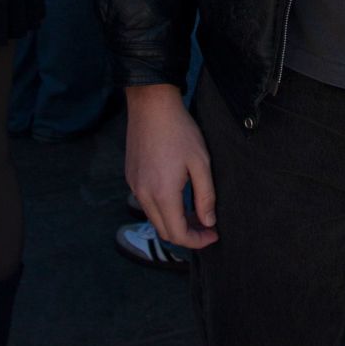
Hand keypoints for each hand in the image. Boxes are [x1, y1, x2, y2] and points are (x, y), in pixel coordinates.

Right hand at [125, 83, 218, 249]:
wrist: (152, 105)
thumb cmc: (180, 131)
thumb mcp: (201, 162)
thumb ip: (205, 196)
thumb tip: (208, 222)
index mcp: (162, 193)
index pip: (177, 234)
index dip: (197, 241)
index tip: (213, 235)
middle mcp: (143, 194)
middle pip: (164, 231)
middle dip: (187, 235)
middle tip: (207, 226)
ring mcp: (134, 186)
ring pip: (154, 218)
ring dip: (174, 222)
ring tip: (195, 212)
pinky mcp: (131, 177)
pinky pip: (146, 203)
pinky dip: (163, 208)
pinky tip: (178, 196)